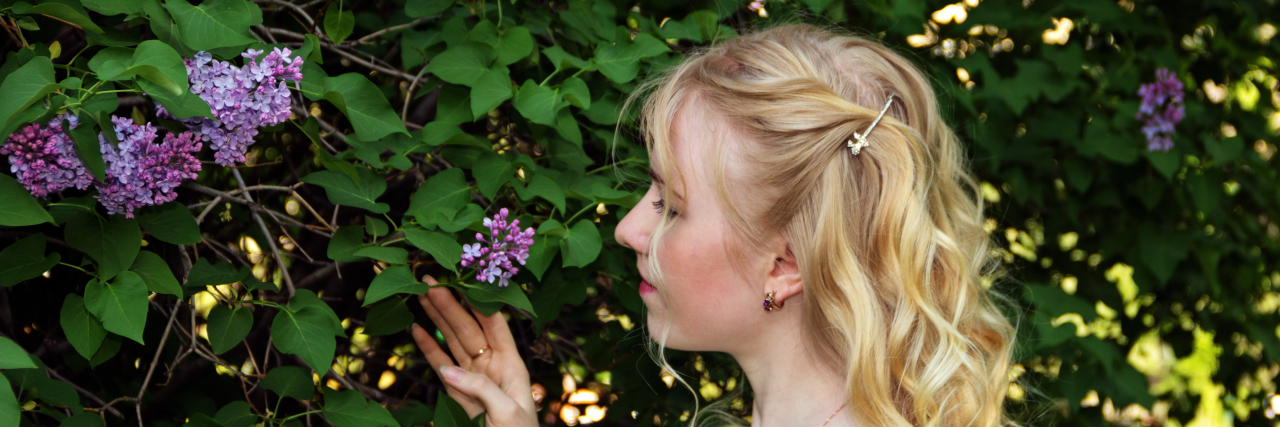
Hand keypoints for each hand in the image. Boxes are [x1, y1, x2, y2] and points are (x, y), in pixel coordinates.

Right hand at [412, 276, 538, 426]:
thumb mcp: (506, 412)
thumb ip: (479, 388)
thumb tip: (446, 369)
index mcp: (511, 365)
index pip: (495, 325)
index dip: (479, 302)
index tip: (462, 280)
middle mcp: (492, 366)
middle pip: (469, 328)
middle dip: (450, 304)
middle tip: (432, 281)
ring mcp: (473, 378)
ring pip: (452, 342)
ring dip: (438, 318)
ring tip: (422, 295)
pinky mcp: (457, 393)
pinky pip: (440, 365)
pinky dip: (428, 347)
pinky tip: (417, 329)